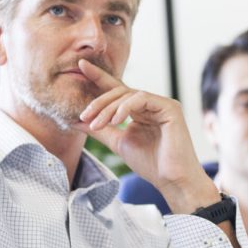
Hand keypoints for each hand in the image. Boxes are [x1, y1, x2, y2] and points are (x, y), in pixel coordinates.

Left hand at [75, 60, 217, 212]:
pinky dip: (126, 107)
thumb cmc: (150, 164)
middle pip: (120, 92)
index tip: (81, 66)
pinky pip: (142, 98)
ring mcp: (162, 104)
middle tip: (84, 115)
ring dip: (109, 108)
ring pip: (128, 95)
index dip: (99, 77)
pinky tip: (116, 120)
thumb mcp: (118, 143)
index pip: (117, 90)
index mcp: (140, 110)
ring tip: (97, 124)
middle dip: (99, 102)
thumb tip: (75, 120)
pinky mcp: (170, 107)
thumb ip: (100, 130)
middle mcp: (151, 104)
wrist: (172, 180)